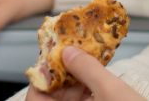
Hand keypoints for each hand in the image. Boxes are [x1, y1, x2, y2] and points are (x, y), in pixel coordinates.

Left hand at [24, 46, 144, 100]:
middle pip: (52, 98)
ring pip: (67, 100)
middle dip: (61, 74)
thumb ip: (87, 68)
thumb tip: (68, 52)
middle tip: (72, 52)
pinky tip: (95, 75)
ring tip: (85, 60)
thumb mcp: (110, 90)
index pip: (37, 97)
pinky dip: (85, 90)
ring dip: (74, 81)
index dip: (43, 75)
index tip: (53, 55)